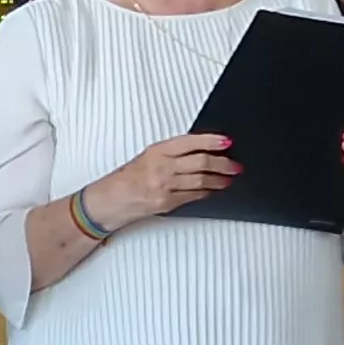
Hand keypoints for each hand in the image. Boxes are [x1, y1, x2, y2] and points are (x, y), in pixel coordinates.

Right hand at [84, 132, 238, 229]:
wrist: (108, 201)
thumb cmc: (125, 179)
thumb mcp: (146, 158)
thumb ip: (172, 154)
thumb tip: (201, 151)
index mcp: (156, 151)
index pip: (190, 142)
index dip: (211, 141)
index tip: (227, 142)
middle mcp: (161, 167)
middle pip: (201, 162)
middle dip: (223, 164)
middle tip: (235, 165)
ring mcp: (164, 186)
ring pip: (201, 180)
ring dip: (219, 180)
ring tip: (228, 179)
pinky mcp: (167, 202)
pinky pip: (193, 196)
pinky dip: (206, 192)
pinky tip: (212, 190)